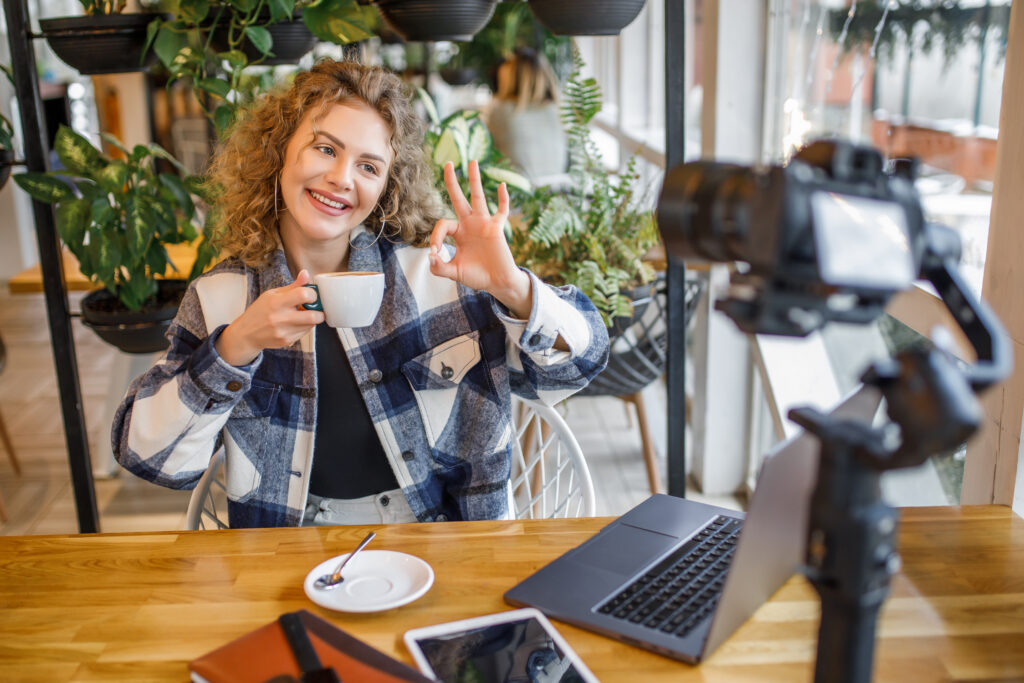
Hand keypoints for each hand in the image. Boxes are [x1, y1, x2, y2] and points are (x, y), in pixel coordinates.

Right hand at [215, 269, 323, 365]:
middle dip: (319, 311)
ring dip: (312, 319)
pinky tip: (295, 323)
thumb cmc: (259, 311)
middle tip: (315, 307)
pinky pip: (304, 333)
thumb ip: (293, 286)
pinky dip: (304, 327)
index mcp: (276, 302)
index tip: (311, 294)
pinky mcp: (287, 341)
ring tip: (301, 314)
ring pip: (311, 325)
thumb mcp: (272, 294)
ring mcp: (283, 332)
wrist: (246, 334)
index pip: (304, 295)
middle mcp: (280, 318)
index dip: (313, 294)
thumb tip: (306, 274)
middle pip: (313, 316)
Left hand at [430, 160, 531, 317]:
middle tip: (447, 164)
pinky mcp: (497, 228)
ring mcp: (484, 224)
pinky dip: (503, 199)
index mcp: (458, 232)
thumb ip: (439, 268)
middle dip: (452, 182)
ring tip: (471, 162)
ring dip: (475, 180)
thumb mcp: (454, 273)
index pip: (443, 224)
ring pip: (478, 197)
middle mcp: (470, 224)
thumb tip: (430, 256)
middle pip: (459, 199)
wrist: (497, 282)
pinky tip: (501, 185)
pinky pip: (501, 211)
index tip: (436, 253)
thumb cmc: (476, 276)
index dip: (435, 237)